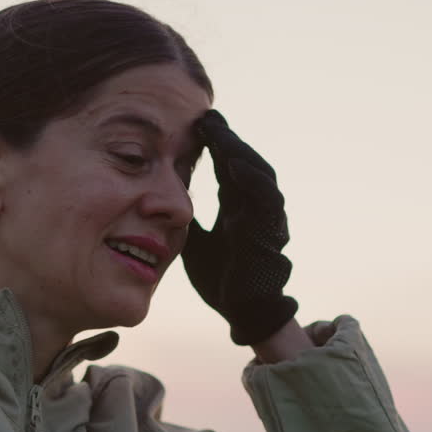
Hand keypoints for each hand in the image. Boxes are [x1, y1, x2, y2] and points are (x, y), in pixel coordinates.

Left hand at [182, 110, 297, 345]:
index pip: (228, 167)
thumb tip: (162, 199)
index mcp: (237, 207)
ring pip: (259, 176)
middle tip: (208, 118)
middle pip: (244, 163)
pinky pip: (266, 201)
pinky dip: (253, 181)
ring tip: (220, 132)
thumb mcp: (194, 242)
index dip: (216, 144)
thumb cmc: (222, 278)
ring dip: (240, 152)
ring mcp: (265, 220)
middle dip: (227, 140)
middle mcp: (254, 208)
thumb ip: (184, 219)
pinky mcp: (269, 235)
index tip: (198, 122)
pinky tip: (235, 164)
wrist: (241, 313)